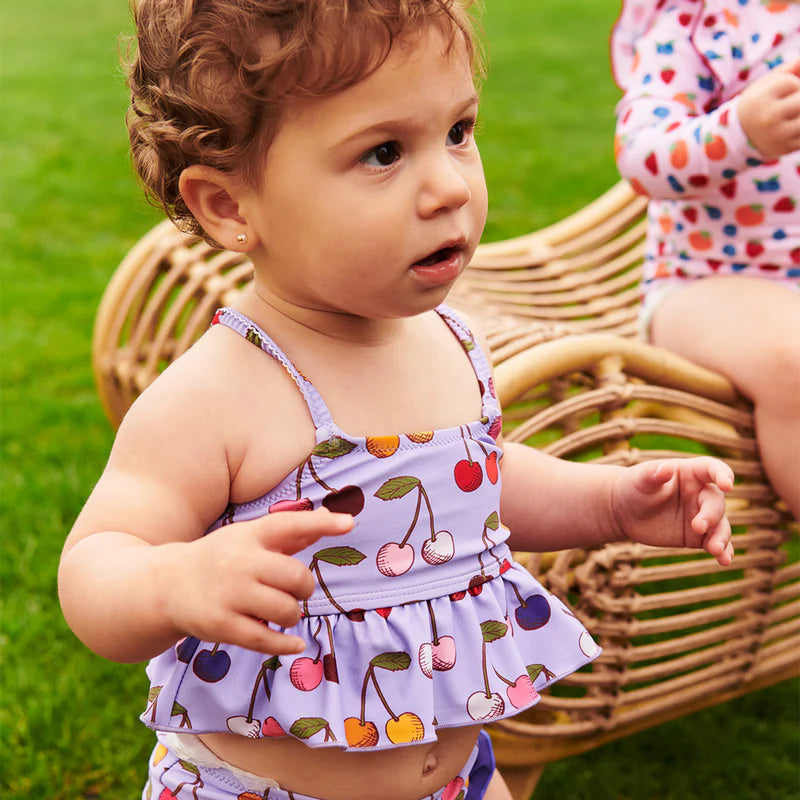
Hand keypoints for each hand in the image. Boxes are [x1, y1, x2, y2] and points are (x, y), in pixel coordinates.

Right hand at [160, 508, 352, 653]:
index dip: (322, 523)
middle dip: (304, 589)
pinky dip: (286, 644)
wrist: (166, 585)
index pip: (290, 524)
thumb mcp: (249, 538)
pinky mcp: (221, 624)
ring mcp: (229, 594)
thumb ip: (290, 533)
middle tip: (296, 593)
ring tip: (282, 613)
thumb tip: (330, 518)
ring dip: (292, 616)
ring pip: (285, 610)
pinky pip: (265, 639)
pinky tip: (295, 644)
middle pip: (295, 577)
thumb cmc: (221, 558)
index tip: (350, 523)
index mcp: (250, 535)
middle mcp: (240, 561)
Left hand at [610, 457, 734, 565]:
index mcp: (691, 473)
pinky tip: (724, 560)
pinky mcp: (699, 536)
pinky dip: (723, 552)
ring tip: (715, 551)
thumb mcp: (641, 480)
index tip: (727, 485)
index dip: (722, 474)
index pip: (712, 468)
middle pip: (716, 503)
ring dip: (721, 538)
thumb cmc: (635, 487)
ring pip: (720, 526)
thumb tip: (666, 468)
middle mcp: (702, 493)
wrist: (625, 511)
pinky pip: (716, 543)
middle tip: (697, 527)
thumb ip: (654, 474)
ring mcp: (702, 515)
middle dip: (711, 516)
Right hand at [738, 58, 799, 157]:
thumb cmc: (757, 104)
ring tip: (791, 115)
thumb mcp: (765, 84)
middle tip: (789, 104)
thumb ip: (790, 69)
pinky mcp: (786, 147)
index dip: (791, 85)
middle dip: (798, 99)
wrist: (738, 138)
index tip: (779, 94)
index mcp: (759, 100)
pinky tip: (792, 127)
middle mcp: (767, 118)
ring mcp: (778, 135)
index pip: (791, 82)